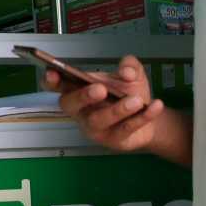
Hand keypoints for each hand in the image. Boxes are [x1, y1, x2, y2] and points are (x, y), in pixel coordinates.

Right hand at [47, 54, 164, 152]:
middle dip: (83, 96)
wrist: (149, 115)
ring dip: (118, 110)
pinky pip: (126, 129)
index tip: (53, 73)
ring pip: (100, 120)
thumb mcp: (131, 73)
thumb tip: (126, 71)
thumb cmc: (129, 93)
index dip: (51, 81)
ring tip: (136, 100)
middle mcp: (82, 111)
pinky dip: (142, 117)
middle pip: (70, 105)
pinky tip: (154, 106)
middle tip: (100, 89)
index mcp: (78, 90)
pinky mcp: (114, 140)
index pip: (57, 86)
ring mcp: (96, 128)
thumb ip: (129, 65)